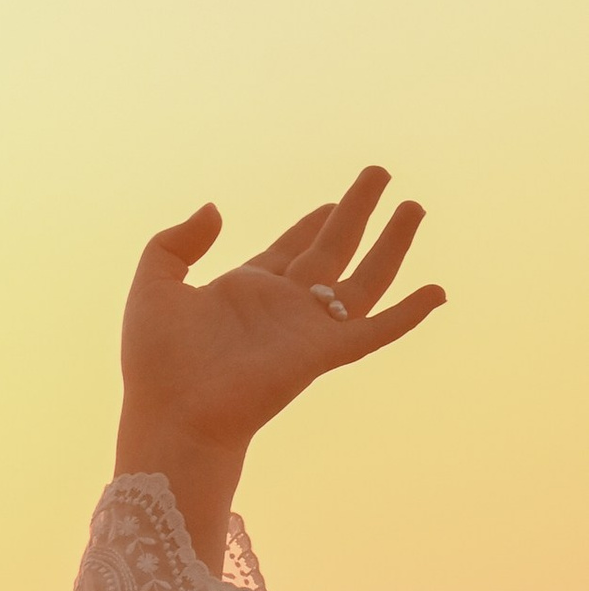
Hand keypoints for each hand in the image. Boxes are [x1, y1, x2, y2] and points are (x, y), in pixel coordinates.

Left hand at [118, 168, 443, 566]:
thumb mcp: (153, 287)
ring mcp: (306, 330)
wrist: (172, 416)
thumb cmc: (156, 364)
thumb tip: (215, 209)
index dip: (312, 222)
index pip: (291, 248)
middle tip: (381, 174)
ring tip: (415, 207)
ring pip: (362, 279)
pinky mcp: (322, 354)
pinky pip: (375, 330)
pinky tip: (437, 292)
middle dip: (357, 212)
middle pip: (332, 249)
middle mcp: (283, 306)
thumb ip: (175, 243)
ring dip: (391, 243)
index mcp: (246, 290)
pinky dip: (407, 314)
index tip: (333, 201)